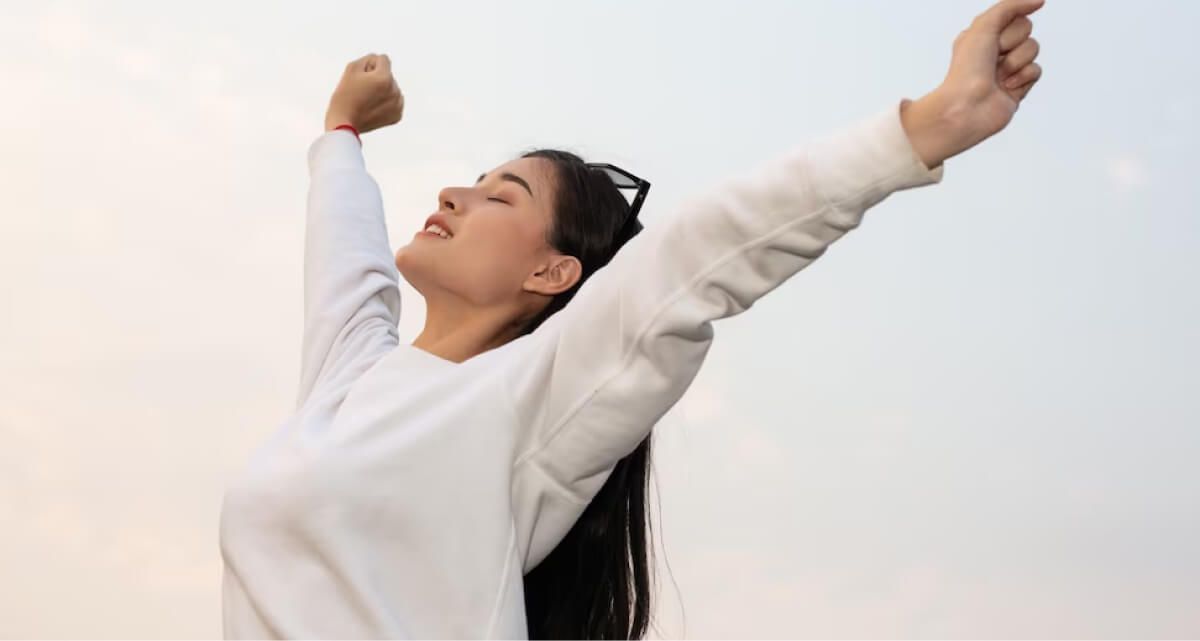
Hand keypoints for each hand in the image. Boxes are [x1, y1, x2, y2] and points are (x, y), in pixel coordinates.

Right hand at [324, 53, 404, 133]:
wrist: (344, 123)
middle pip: (387, 75)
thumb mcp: (351, 69)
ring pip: (392, 88)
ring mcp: (398, 104)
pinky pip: (394, 102)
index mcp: (385, 78)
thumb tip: (378, 60)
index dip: (370, 65)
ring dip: (382, 90)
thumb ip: (368, 59)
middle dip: (377, 78)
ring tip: (367, 101)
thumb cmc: (345, 95)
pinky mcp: (397, 116)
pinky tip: (373, 108)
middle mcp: (395, 91)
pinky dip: (386, 103)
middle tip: (362, 91)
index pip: (383, 59)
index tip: (361, 77)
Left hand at [901, 0, 1045, 167]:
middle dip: (1012, 43)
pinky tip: (1006, 87)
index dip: (1007, 29)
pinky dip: (1022, 77)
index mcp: (982, 34)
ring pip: (1033, 49)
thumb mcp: (983, 26)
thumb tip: (1038, 1)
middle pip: (1026, 30)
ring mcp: (1007, 69)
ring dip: (1015, 62)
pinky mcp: (1018, 86)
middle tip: (993, 59)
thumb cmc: (967, 70)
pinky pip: (1036, 70)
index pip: (1015, 16)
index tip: (992, 42)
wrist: (966, 108)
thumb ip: (1010, 7)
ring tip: (998, 76)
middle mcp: (994, 50)